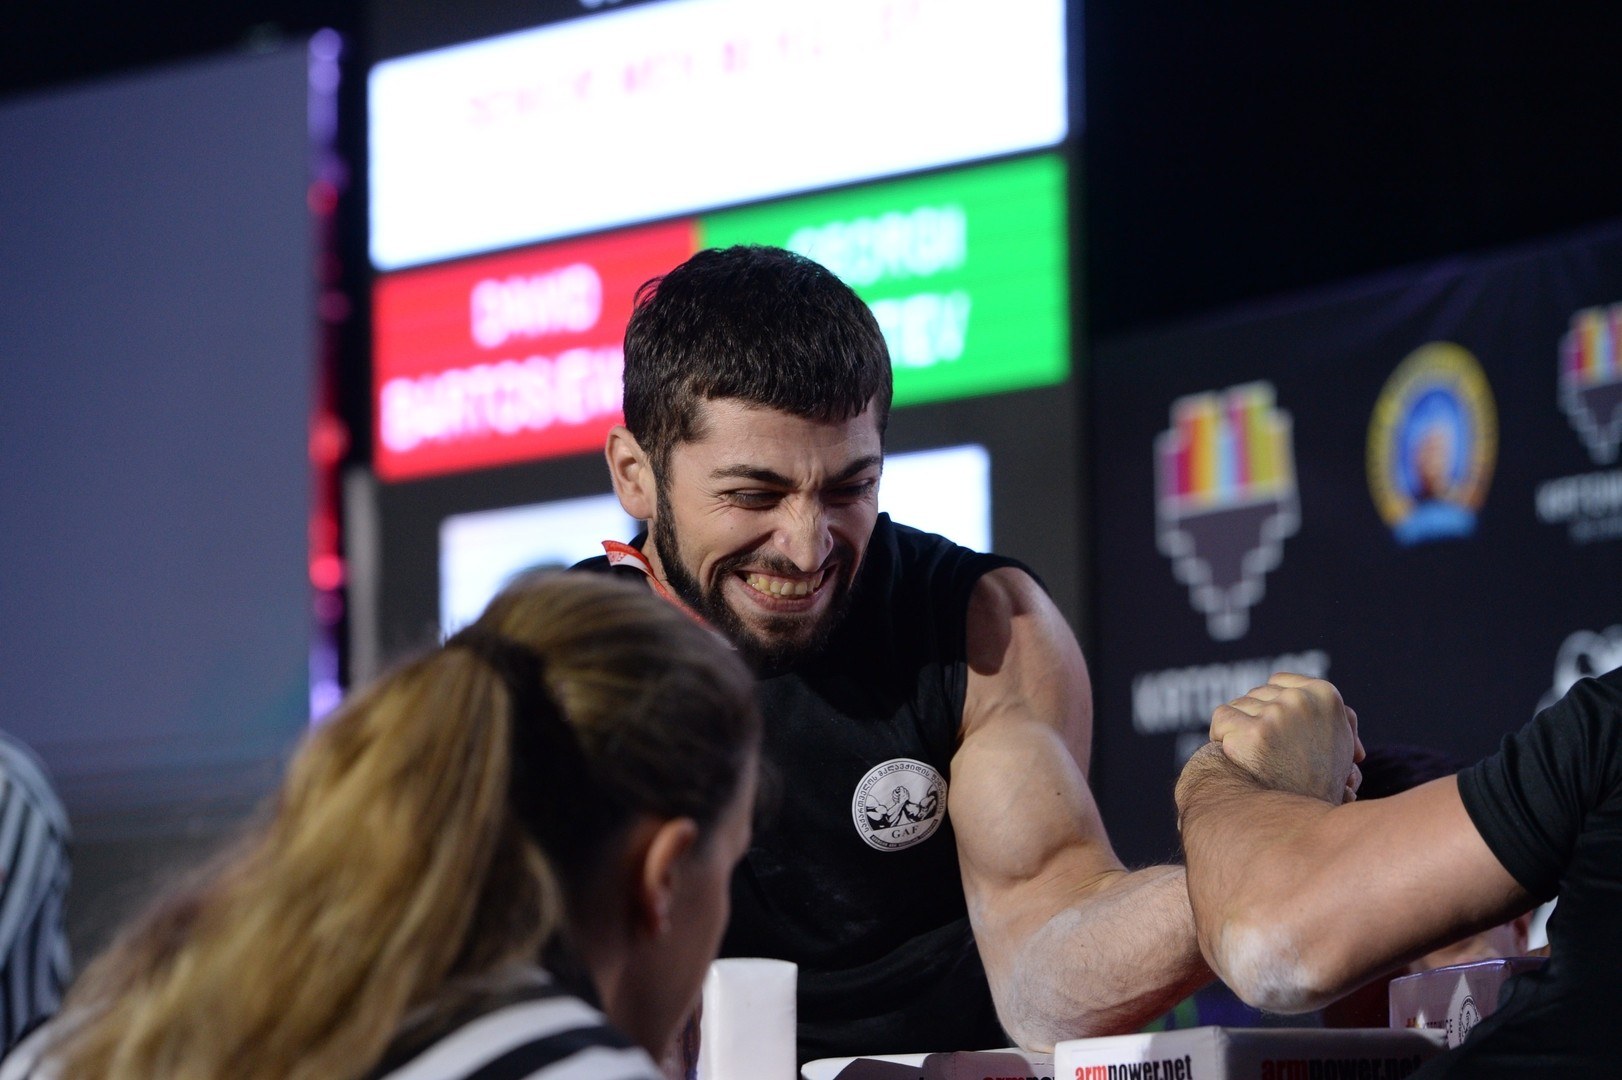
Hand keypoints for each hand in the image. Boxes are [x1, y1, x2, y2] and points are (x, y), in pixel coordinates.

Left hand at [1209, 673, 1363, 803]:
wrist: (1304, 825)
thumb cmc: (1319, 786)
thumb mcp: (1339, 746)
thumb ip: (1331, 720)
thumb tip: (1340, 712)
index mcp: (1327, 696)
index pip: (1278, 683)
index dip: (1268, 706)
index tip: (1272, 733)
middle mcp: (1303, 700)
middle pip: (1255, 695)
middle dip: (1253, 720)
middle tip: (1263, 754)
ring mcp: (1279, 715)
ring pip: (1236, 707)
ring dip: (1236, 732)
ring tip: (1254, 761)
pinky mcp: (1255, 733)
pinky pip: (1220, 720)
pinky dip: (1220, 738)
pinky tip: (1235, 759)